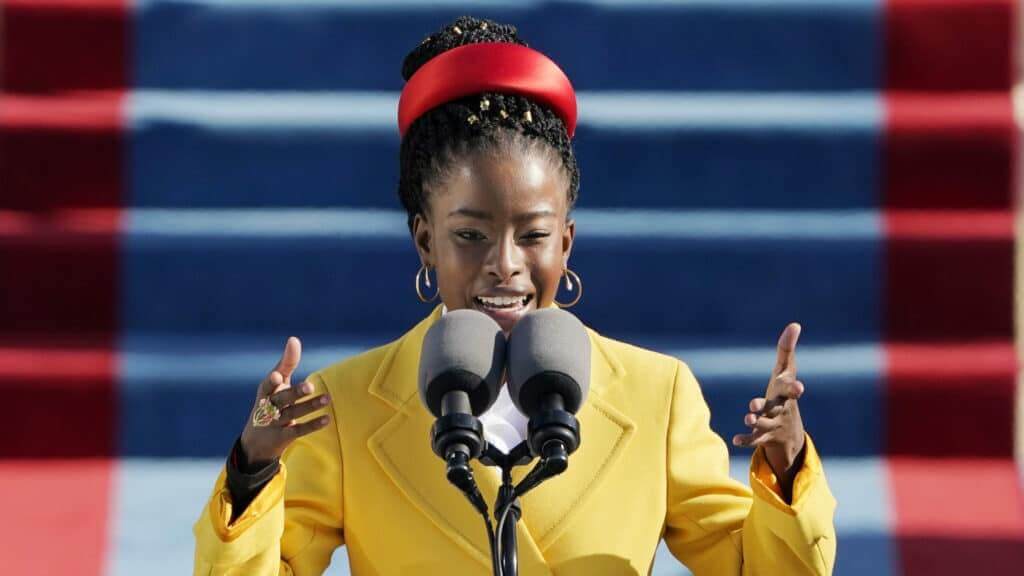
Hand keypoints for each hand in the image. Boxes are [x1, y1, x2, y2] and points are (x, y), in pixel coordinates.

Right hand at [239, 336, 330, 465]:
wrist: (256, 442)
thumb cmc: (270, 403)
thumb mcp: (275, 384)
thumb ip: (286, 362)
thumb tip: (293, 339)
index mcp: (265, 392)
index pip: (267, 385)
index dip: (272, 381)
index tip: (278, 376)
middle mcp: (268, 408)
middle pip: (282, 399)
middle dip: (295, 392)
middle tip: (310, 386)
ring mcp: (275, 424)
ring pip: (293, 414)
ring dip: (310, 406)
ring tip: (327, 398)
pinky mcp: (283, 437)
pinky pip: (299, 431)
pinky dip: (312, 425)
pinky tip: (327, 419)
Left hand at [731, 323, 806, 491]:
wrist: (790, 433)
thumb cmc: (785, 393)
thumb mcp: (786, 372)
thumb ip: (787, 349)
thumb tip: (795, 324)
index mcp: (786, 394)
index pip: (791, 390)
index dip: (794, 388)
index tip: (798, 387)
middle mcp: (781, 410)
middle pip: (777, 408)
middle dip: (768, 406)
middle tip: (754, 404)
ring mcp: (773, 424)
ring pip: (764, 424)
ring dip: (755, 421)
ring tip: (747, 417)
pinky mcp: (763, 437)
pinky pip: (754, 440)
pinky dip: (746, 440)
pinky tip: (735, 440)